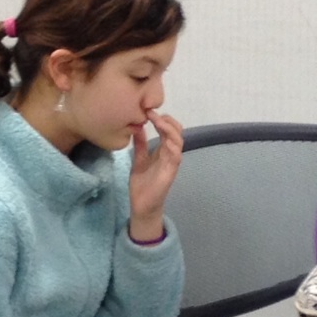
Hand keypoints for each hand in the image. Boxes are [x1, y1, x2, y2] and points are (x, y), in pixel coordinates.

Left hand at [127, 110, 182, 241]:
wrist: (142, 205)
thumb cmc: (142, 184)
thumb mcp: (139, 159)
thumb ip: (141, 145)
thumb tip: (138, 127)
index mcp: (163, 150)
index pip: (168, 129)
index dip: (162, 119)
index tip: (148, 111)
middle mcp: (170, 154)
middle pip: (177, 132)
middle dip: (168, 120)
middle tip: (153, 114)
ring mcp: (172, 163)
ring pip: (178, 141)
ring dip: (169, 129)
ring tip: (158, 121)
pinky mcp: (170, 173)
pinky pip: (176, 156)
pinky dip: (172, 145)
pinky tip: (165, 138)